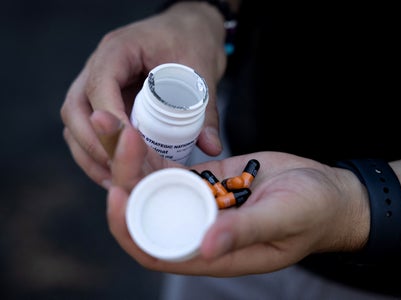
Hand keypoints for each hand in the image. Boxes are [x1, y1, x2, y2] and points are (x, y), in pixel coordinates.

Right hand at [60, 2, 227, 188]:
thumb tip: (211, 146)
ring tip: (116, 179)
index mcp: (119, 50)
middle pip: (75, 108)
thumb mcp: (202, 71)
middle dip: (93, 143)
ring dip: (90, 153)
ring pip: (75, 122)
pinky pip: (89, 128)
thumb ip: (205, 110)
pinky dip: (97, 151)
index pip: (100, 85)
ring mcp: (98, 84)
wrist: (188, 29)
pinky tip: (117, 171)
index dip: (110, 120)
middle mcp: (100, 66)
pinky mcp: (107, 100)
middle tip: (119, 170)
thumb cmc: (191, 40)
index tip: (128, 146)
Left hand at [106, 114, 369, 275]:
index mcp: (212, 250)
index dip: (130, 226)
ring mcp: (201, 202)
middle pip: (146, 209)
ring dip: (131, 157)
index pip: (156, 247)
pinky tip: (139, 125)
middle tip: (112, 135)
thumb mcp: (284, 218)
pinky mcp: (207, 179)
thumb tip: (204, 248)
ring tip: (114, 122)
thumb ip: (245, 231)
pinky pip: (173, 167)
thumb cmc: (312, 212)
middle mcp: (198, 228)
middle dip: (123, 177)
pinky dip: (154, 150)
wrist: (326, 192)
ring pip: (154, 184)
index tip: (117, 193)